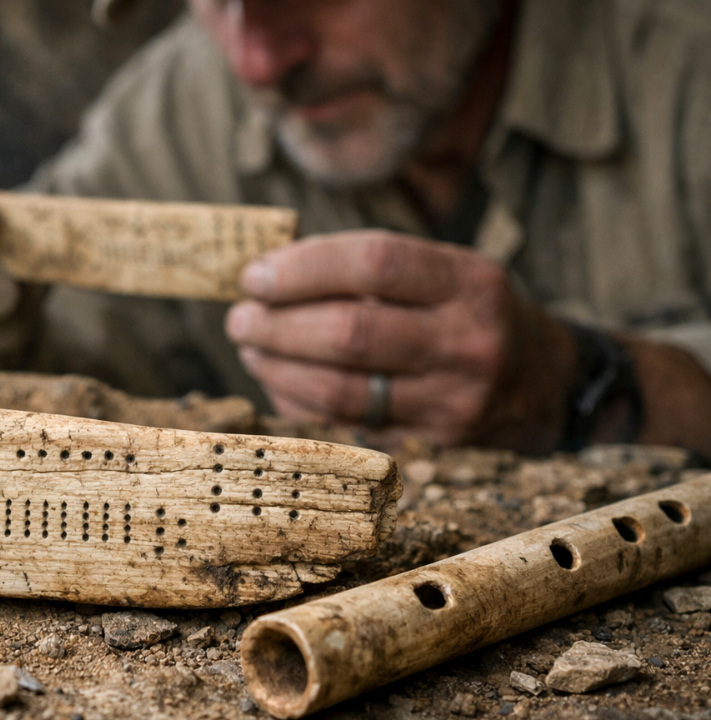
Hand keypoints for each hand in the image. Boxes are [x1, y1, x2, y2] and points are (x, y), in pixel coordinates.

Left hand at [225, 230, 578, 451]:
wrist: (546, 384)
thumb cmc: (468, 312)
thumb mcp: (445, 271)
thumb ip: (369, 267)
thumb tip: (267, 273)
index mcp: (471, 281)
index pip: (374, 263)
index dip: (303, 269)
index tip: (255, 276)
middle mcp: (469, 341)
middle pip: (350, 333)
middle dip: (277, 325)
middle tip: (239, 318)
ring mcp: (454, 400)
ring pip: (342, 391)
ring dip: (279, 369)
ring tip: (250, 348)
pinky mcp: (435, 443)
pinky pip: (348, 426)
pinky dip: (300, 404)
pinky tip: (278, 382)